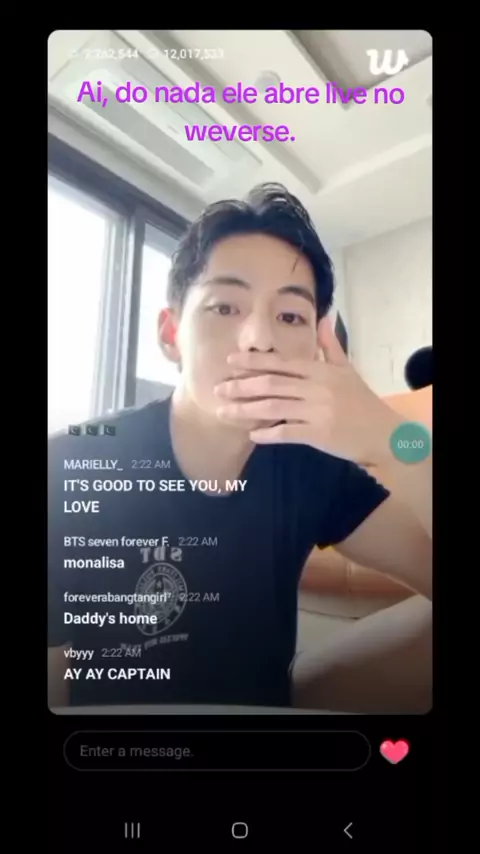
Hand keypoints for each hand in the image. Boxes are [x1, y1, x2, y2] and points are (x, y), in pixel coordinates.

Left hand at [214, 317, 400, 466]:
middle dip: (241, 386)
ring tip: (224, 411)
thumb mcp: (348, 370)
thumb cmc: (362, 401)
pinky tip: (252, 435)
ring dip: (245, 410)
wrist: (383, 433)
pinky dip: (267, 434)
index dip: (254, 362)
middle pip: (271, 384)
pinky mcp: (318, 434)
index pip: (281, 363)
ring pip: (273, 408)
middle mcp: (316, 388)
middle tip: (218, 388)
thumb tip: (324, 318)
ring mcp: (316, 411)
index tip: (231, 361)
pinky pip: (286, 432)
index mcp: (321, 371)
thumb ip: (331, 346)